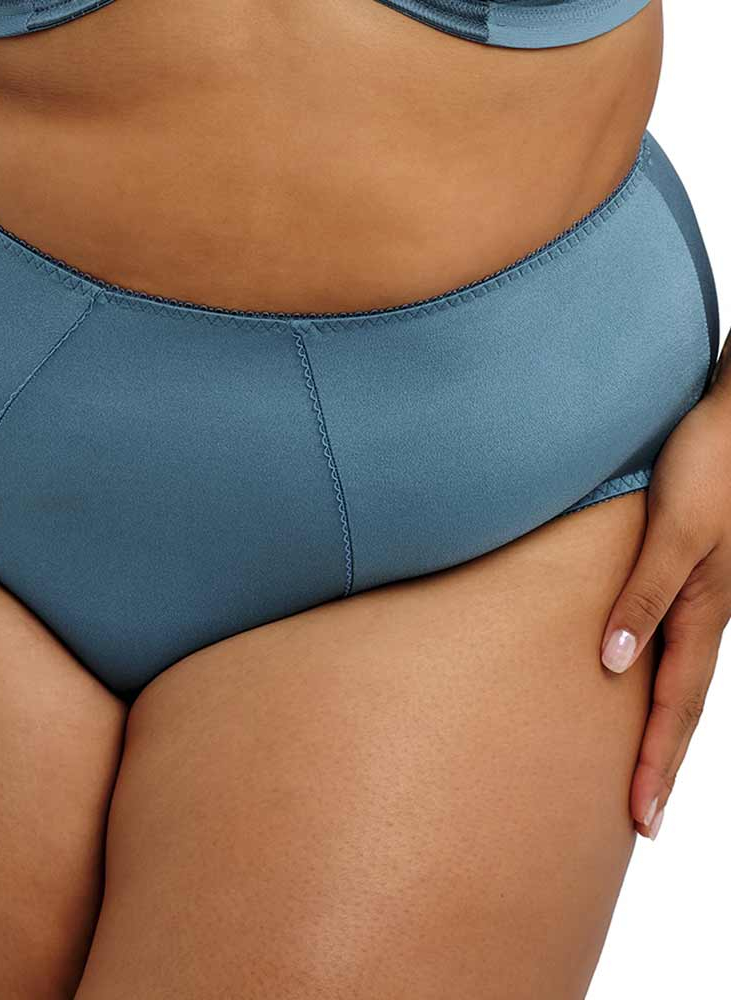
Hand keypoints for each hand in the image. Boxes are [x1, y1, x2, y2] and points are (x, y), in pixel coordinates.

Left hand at [600, 377, 730, 839]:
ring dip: (662, 730)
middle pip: (680, 704)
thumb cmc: (705, 466)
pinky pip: (673, 643)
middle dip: (662, 764)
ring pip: (679, 679)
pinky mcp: (688, 572)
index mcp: (703, 611)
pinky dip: (660, 682)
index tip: (641, 817)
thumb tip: (614, 665)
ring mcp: (698, 596)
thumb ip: (644, 595)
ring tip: (643, 772)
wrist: (728, 416)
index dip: (657, 761)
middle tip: (642, 820)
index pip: (676, 705)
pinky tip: (641, 684)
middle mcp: (702, 612)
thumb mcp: (675, 531)